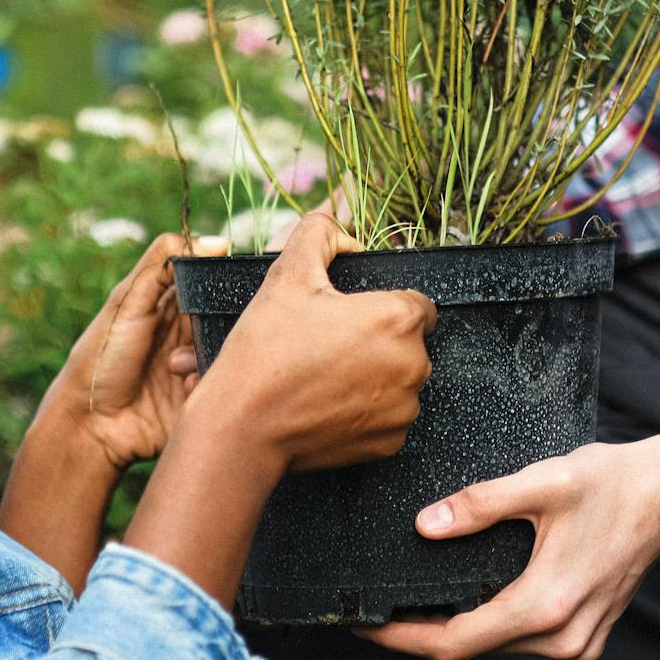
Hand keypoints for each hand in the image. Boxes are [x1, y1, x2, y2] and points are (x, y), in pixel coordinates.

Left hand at [38, 231, 224, 472]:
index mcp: (174, 305)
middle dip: (220, 323)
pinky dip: (205, 382)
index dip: (225, 283)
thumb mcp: (127, 301)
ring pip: (229, 350)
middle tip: (196, 330)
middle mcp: (190, 333)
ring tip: (174, 367)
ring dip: (206, 355)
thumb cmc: (100, 356)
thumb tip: (217, 241)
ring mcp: (198, 365)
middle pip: (229, 317)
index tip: (228, 284)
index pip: (215, 284)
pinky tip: (181, 387)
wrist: (90, 423)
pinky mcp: (201, 397)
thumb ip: (164, 264)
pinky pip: (222, 384)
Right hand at [125, 210, 437, 607]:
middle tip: (327, 344)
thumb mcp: (287, 275)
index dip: (381, 303)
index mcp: (399, 318)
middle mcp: (414, 365)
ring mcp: (404, 409)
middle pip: (408, 342)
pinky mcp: (390, 444)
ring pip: (399, 380)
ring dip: (373, 375)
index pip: (416, 302)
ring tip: (324, 375)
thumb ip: (318, 233)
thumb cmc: (266, 349)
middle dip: (377, 340)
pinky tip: (327, 404)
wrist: (243, 427)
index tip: (348, 315)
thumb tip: (334, 214)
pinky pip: (387, 418)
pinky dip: (365, 411)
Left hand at [356, 402, 659, 659]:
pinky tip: (469, 594)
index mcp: (546, 605)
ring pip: (497, 646)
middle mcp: (563, 637)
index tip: (362, 625)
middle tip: (378, 605)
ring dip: (458, 625)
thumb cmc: (612, 483)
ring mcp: (578, 642)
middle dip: (423, 630)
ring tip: (415, 598)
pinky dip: (492, 622)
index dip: (402, 637)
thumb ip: (479, 505)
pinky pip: (523, 640)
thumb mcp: (541, 483)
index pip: (454, 642)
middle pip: (472, 648)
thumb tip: (424, 527)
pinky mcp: (586, 636)